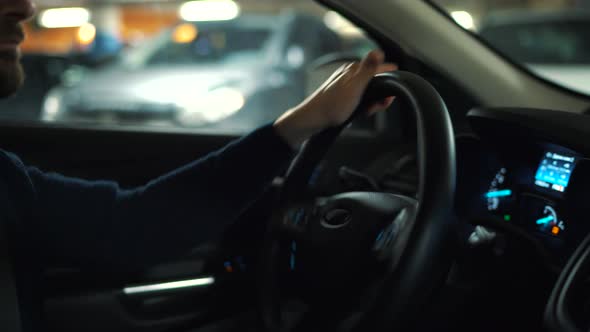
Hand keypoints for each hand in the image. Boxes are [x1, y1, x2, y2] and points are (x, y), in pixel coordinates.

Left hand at [273, 50, 396, 148]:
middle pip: (374, 80)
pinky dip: (363, 105)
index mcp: (354, 70)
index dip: (389, 76)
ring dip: (372, 101)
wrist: (312, 120)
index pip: (379, 67)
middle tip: (378, 106)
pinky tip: (360, 112)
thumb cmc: (332, 106)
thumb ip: (368, 69)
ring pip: (367, 90)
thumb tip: (378, 51)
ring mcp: (345, 86)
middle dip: (380, 93)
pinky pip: (359, 98)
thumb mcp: (354, 87)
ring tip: (368, 111)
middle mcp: (349, 75)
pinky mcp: (342, 96)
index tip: (395, 84)